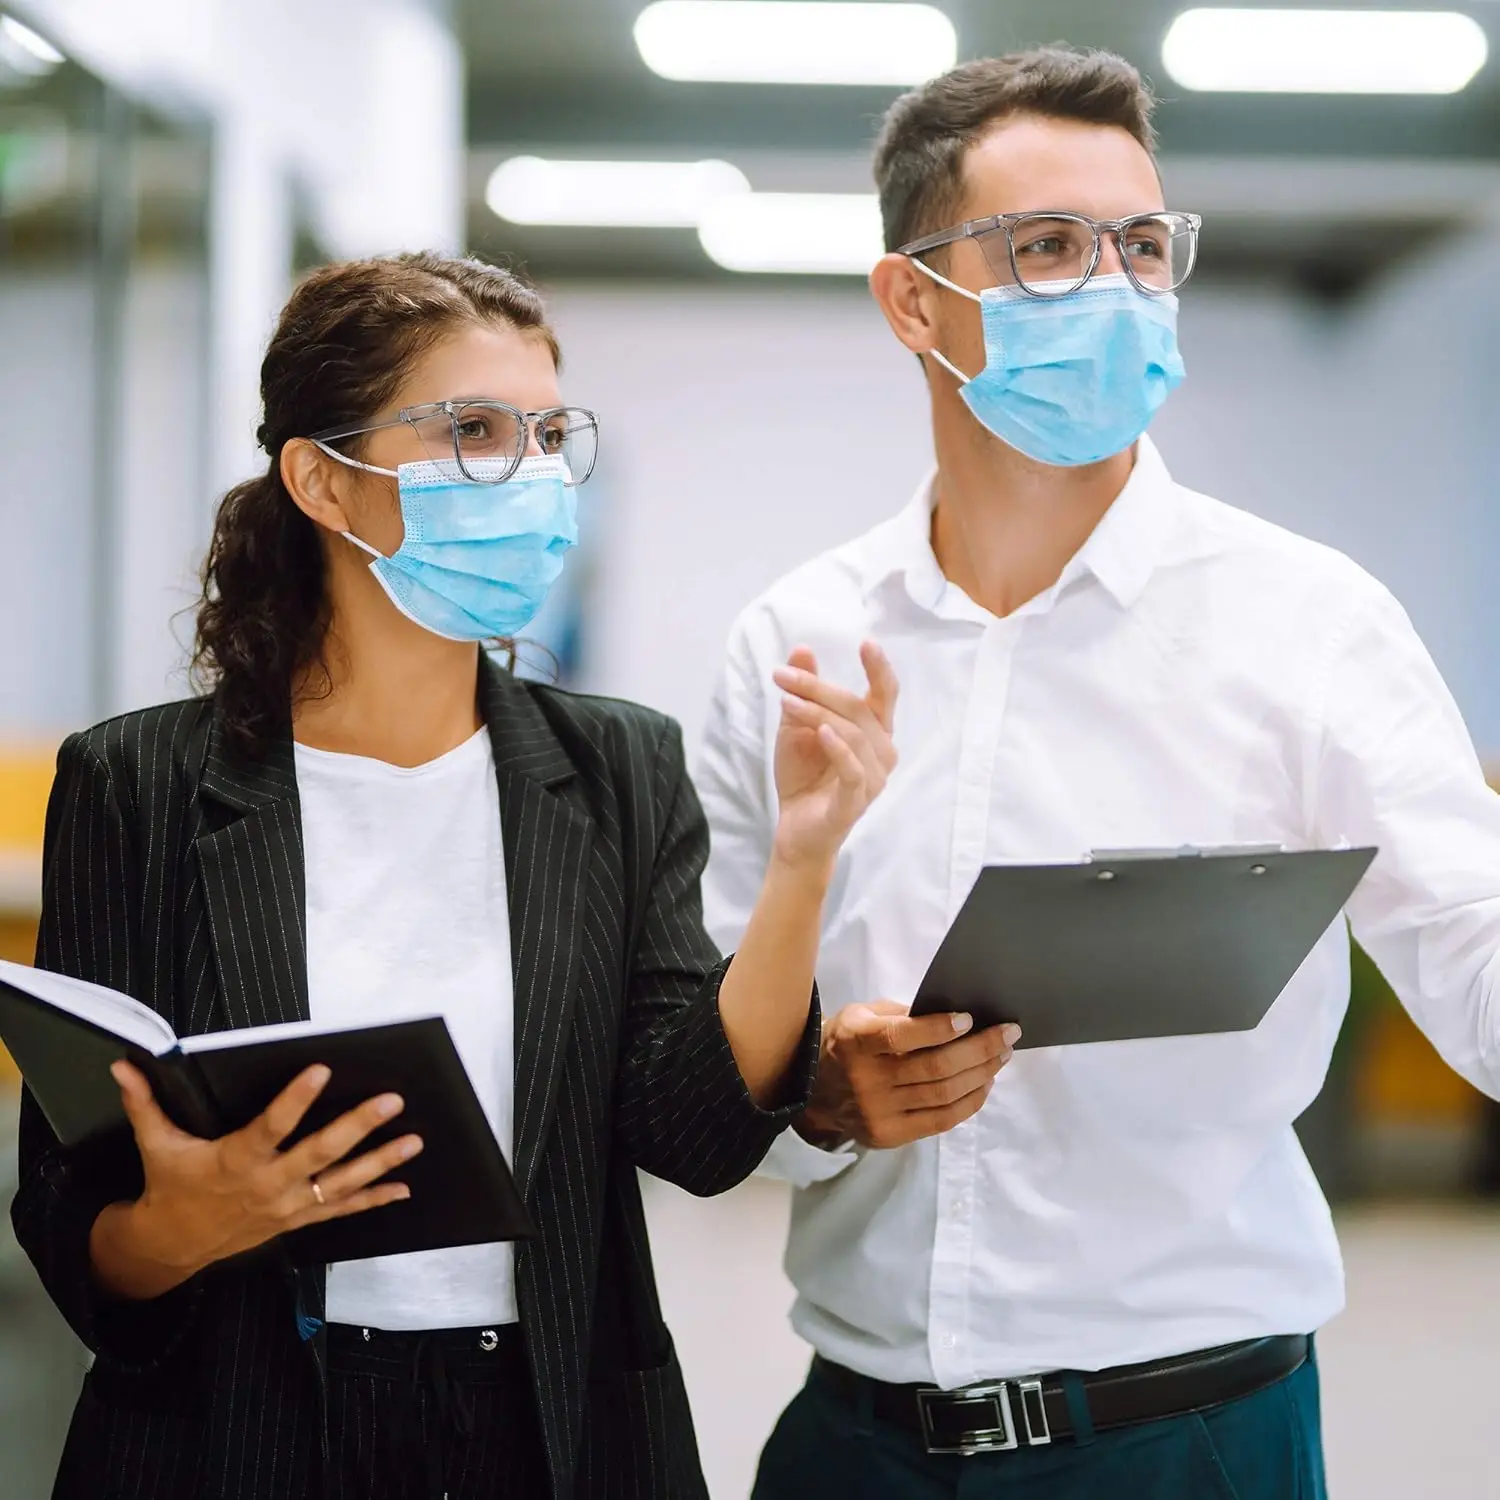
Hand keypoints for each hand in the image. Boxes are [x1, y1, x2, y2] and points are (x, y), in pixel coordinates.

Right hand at [97, 1060, 421, 1293]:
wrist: (172, 1245)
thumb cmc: (170, 1184)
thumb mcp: (157, 1144)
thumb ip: (145, 1103)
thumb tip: (123, 1064)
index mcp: (235, 1159)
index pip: (271, 1126)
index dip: (296, 1099)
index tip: (322, 1070)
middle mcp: (268, 1183)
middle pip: (320, 1153)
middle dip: (358, 1127)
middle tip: (392, 1101)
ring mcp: (287, 1205)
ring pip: (340, 1183)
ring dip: (380, 1163)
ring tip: (414, 1141)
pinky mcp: (297, 1219)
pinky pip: (340, 1210)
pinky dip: (373, 1199)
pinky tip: (403, 1188)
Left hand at [771, 641, 898, 875]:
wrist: (795, 828)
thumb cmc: (804, 776)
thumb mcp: (796, 726)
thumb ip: (803, 691)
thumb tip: (803, 648)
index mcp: (874, 731)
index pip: (885, 694)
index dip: (879, 669)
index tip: (866, 643)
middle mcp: (882, 752)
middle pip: (858, 709)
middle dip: (819, 688)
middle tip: (783, 675)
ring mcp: (873, 778)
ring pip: (852, 734)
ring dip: (818, 713)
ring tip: (786, 701)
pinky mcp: (856, 801)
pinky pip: (853, 770)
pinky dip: (838, 749)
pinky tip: (820, 733)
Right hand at [796, 1001, 1019, 1149]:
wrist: (812, 1090)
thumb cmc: (846, 1042)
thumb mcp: (861, 1015)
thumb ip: (901, 1014)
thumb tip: (954, 1017)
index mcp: (857, 1042)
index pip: (902, 1037)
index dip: (940, 1028)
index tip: (970, 1018)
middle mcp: (867, 1080)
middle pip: (935, 1068)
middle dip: (979, 1049)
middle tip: (1008, 1033)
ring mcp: (878, 1112)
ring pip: (943, 1095)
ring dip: (982, 1074)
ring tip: (1002, 1056)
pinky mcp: (889, 1135)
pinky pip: (941, 1121)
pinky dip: (970, 1102)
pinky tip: (984, 1083)